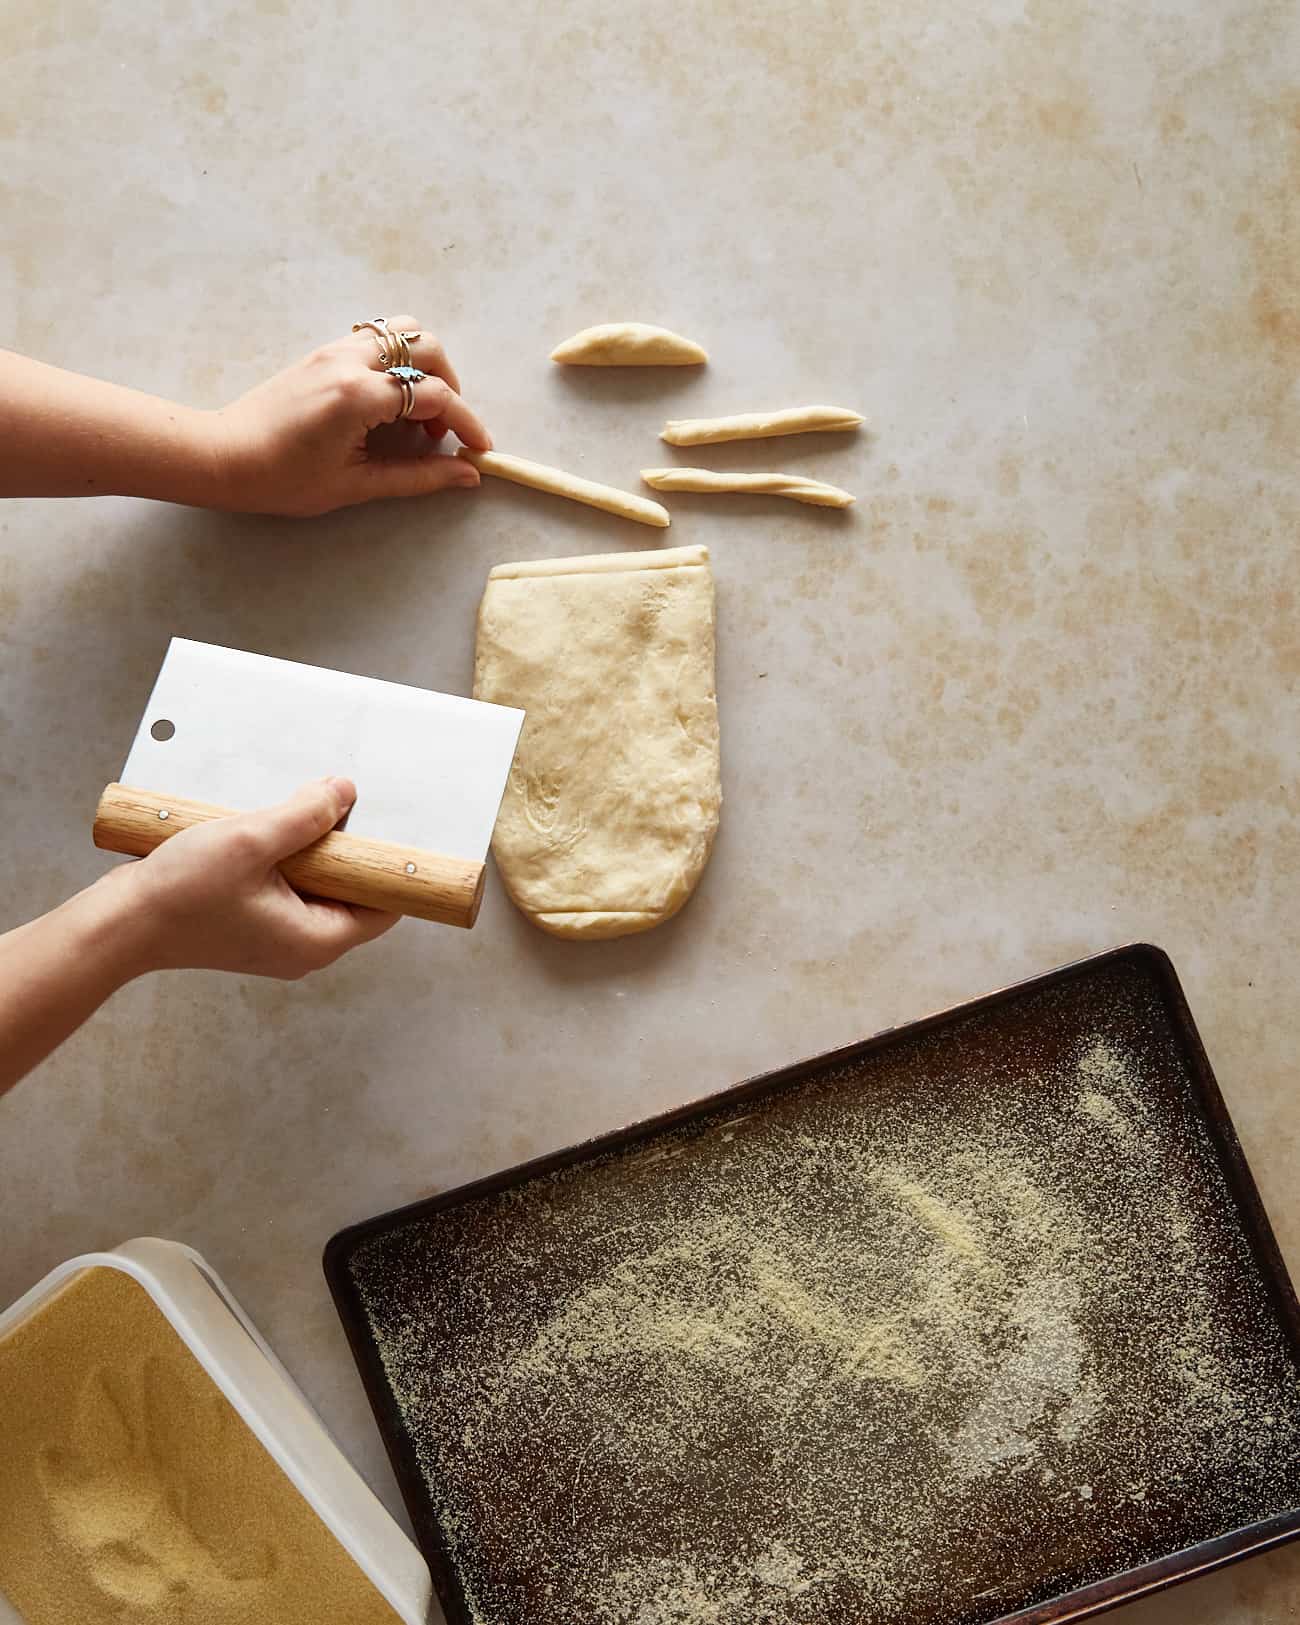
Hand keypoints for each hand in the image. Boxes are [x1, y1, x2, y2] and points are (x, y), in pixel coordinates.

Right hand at [110, 777, 399, 978]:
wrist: (119, 923)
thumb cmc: (179, 896)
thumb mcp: (251, 841)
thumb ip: (304, 815)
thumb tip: (343, 792)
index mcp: (318, 940)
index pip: (384, 906)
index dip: (387, 867)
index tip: (385, 829)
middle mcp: (304, 947)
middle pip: (351, 891)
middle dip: (340, 849)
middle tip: (323, 811)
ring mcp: (278, 938)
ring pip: (316, 885)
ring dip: (305, 849)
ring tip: (280, 822)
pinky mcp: (255, 924)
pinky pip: (287, 887)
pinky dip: (281, 859)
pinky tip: (258, 836)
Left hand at [205, 315, 492, 516]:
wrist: (224, 456)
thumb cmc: (283, 478)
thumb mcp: (356, 484)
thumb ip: (418, 477)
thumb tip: (466, 475)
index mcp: (359, 395)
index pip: (435, 396)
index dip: (466, 423)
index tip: (479, 449)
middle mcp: (349, 360)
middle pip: (426, 348)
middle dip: (449, 386)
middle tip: (441, 430)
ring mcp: (334, 350)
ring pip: (401, 332)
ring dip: (424, 364)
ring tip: (418, 409)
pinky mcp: (323, 352)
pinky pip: (375, 339)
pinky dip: (397, 361)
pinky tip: (390, 400)